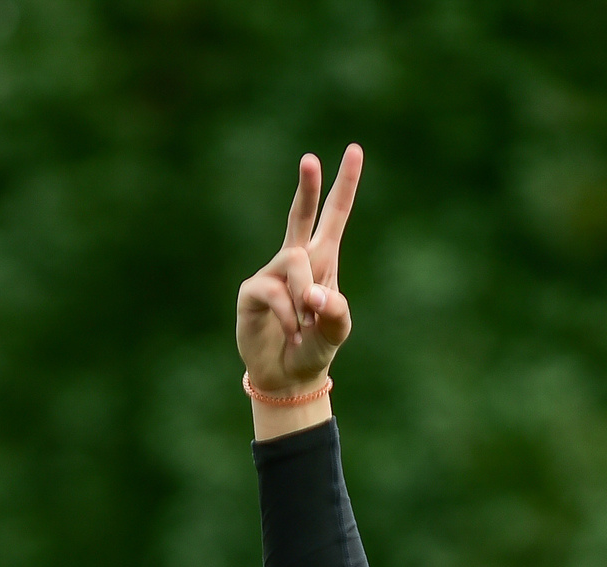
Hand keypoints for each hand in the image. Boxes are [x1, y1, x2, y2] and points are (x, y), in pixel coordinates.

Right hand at [236, 144, 361, 396]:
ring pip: (294, 261)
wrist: (288, 376)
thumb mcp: (338, 330)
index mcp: (323, 259)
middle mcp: (296, 259)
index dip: (345, 185)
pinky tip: (292, 332)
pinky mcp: (252, 292)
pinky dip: (289, 315)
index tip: (355, 150)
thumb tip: (311, 293)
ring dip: (304, 295)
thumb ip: (335, 310)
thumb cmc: (316, 347)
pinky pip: (275, 291)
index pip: (334, 215)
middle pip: (300, 214)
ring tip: (304, 325)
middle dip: (308, 187)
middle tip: (310, 158)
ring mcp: (271, 273)